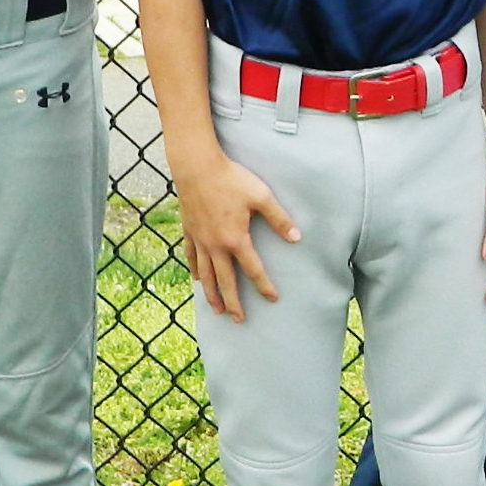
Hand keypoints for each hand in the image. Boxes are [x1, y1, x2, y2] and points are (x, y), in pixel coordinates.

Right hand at [174, 148, 299, 321]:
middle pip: (225, 280)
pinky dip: (194, 270)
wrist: (197, 167)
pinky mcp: (189, 230)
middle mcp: (216, 245)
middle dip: (233, 302)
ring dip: (211, 294)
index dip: (263, 285)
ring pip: (205, 274)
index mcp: (236, 239)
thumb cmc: (231, 179)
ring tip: (216, 310)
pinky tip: (197, 279)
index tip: (272, 299)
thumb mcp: (261, 196)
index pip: (253, 269)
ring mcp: (200, 239)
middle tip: (238, 319)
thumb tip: (297, 238)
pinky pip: (191, 256)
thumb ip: (279, 219)